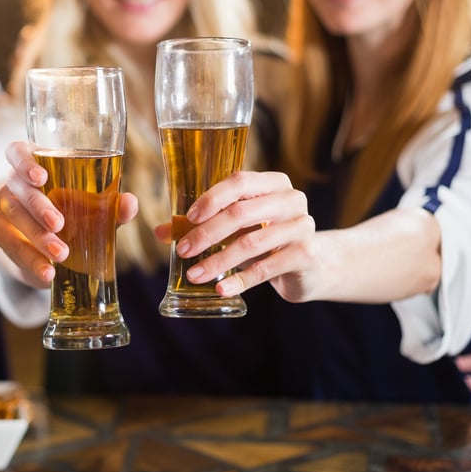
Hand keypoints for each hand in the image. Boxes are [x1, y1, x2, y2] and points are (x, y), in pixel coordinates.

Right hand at [0, 141, 137, 286]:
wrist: (51, 248)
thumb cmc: (74, 214)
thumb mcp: (94, 210)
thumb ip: (111, 206)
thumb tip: (129, 203)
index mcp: (35, 165)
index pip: (17, 152)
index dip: (24, 161)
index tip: (41, 177)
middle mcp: (15, 183)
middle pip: (18, 186)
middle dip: (38, 206)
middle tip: (59, 224)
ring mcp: (5, 208)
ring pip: (14, 217)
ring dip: (37, 236)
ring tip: (61, 254)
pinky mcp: (2, 235)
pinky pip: (10, 246)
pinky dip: (30, 260)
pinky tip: (47, 271)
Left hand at [168, 170, 316, 300]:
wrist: (311, 265)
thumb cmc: (266, 238)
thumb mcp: (237, 228)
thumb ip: (201, 225)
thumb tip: (159, 232)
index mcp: (273, 183)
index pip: (238, 182)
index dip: (211, 198)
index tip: (188, 218)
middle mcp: (292, 199)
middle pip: (241, 212)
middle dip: (207, 233)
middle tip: (183, 251)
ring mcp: (302, 226)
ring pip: (251, 242)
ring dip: (218, 261)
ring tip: (195, 275)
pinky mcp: (305, 254)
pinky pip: (266, 268)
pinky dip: (240, 280)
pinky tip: (220, 289)